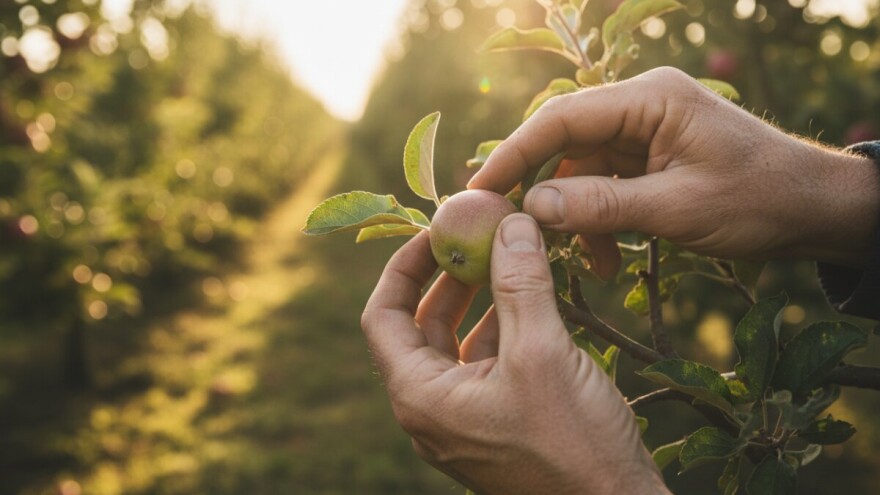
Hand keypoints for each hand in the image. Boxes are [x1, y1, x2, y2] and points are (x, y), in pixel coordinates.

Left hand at [361, 215, 669, 494]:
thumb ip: (520, 283)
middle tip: (475, 238)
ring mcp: (462, 421)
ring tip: (507, 260)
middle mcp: (431, 411)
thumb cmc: (574, 443)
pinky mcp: (494, 425)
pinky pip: (484, 365)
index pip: (383, 316)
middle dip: (445, 278)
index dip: (402, 266)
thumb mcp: (542, 353)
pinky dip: (501, 329)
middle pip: (417, 327)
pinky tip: (531, 304)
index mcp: (421, 397)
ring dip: (477, 301)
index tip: (434, 230)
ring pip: (455, 344)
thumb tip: (509, 221)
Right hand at [469, 67, 879, 272]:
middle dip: (536, 187)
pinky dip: (595, 221)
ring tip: (581, 262)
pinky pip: (603, 186)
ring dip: (572, 216)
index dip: (514, 154)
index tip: (479, 191)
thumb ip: (603, 206)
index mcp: (649, 99)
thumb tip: (533, 207)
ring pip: (580, 169)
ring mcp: (644, 132)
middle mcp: (640, 106)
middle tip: (505, 229)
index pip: (562, 120)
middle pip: (564, 142)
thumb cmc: (759, 199)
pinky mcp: (648, 158)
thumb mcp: (678, 208)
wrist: (813, 210)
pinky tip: (601, 258)